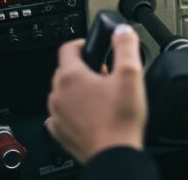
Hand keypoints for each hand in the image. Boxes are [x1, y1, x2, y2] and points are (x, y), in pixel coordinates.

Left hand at [46, 24, 146, 162]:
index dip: (83, 43)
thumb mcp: (130, 74)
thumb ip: (126, 46)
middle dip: (85, 68)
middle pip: (66, 70)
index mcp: (71, 76)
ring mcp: (57, 114)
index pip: (68, 48)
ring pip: (64, 92)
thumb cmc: (120, 120)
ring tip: (101, 96)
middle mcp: (58, 94)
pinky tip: (90, 114)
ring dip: (79, 90)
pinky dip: (73, 110)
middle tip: (105, 75)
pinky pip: (62, 113)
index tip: (92, 47)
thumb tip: (122, 31)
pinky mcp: (60, 131)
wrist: (114, 156)